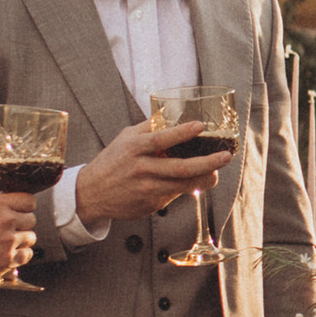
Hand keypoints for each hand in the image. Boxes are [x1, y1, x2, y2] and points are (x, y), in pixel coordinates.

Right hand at [0, 188, 41, 286]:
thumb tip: (17, 203)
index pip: (29, 200)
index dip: (25, 207)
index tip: (19, 212)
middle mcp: (6, 220)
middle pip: (31, 219)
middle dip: (22, 224)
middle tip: (8, 230)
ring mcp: (8, 240)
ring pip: (31, 237)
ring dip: (22, 241)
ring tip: (6, 243)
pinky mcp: (8, 259)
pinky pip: (27, 254)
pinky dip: (21, 255)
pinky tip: (9, 254)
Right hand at [74, 119, 232, 226]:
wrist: (90, 194)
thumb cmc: (112, 161)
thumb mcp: (125, 139)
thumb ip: (148, 127)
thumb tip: (173, 113)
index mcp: (134, 147)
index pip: (160, 138)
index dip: (181, 132)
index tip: (200, 126)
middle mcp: (141, 168)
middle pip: (179, 167)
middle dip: (206, 163)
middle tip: (225, 156)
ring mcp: (146, 188)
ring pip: (182, 185)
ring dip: (203, 179)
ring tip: (216, 173)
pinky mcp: (150, 203)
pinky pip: (173, 195)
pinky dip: (186, 189)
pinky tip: (194, 183)